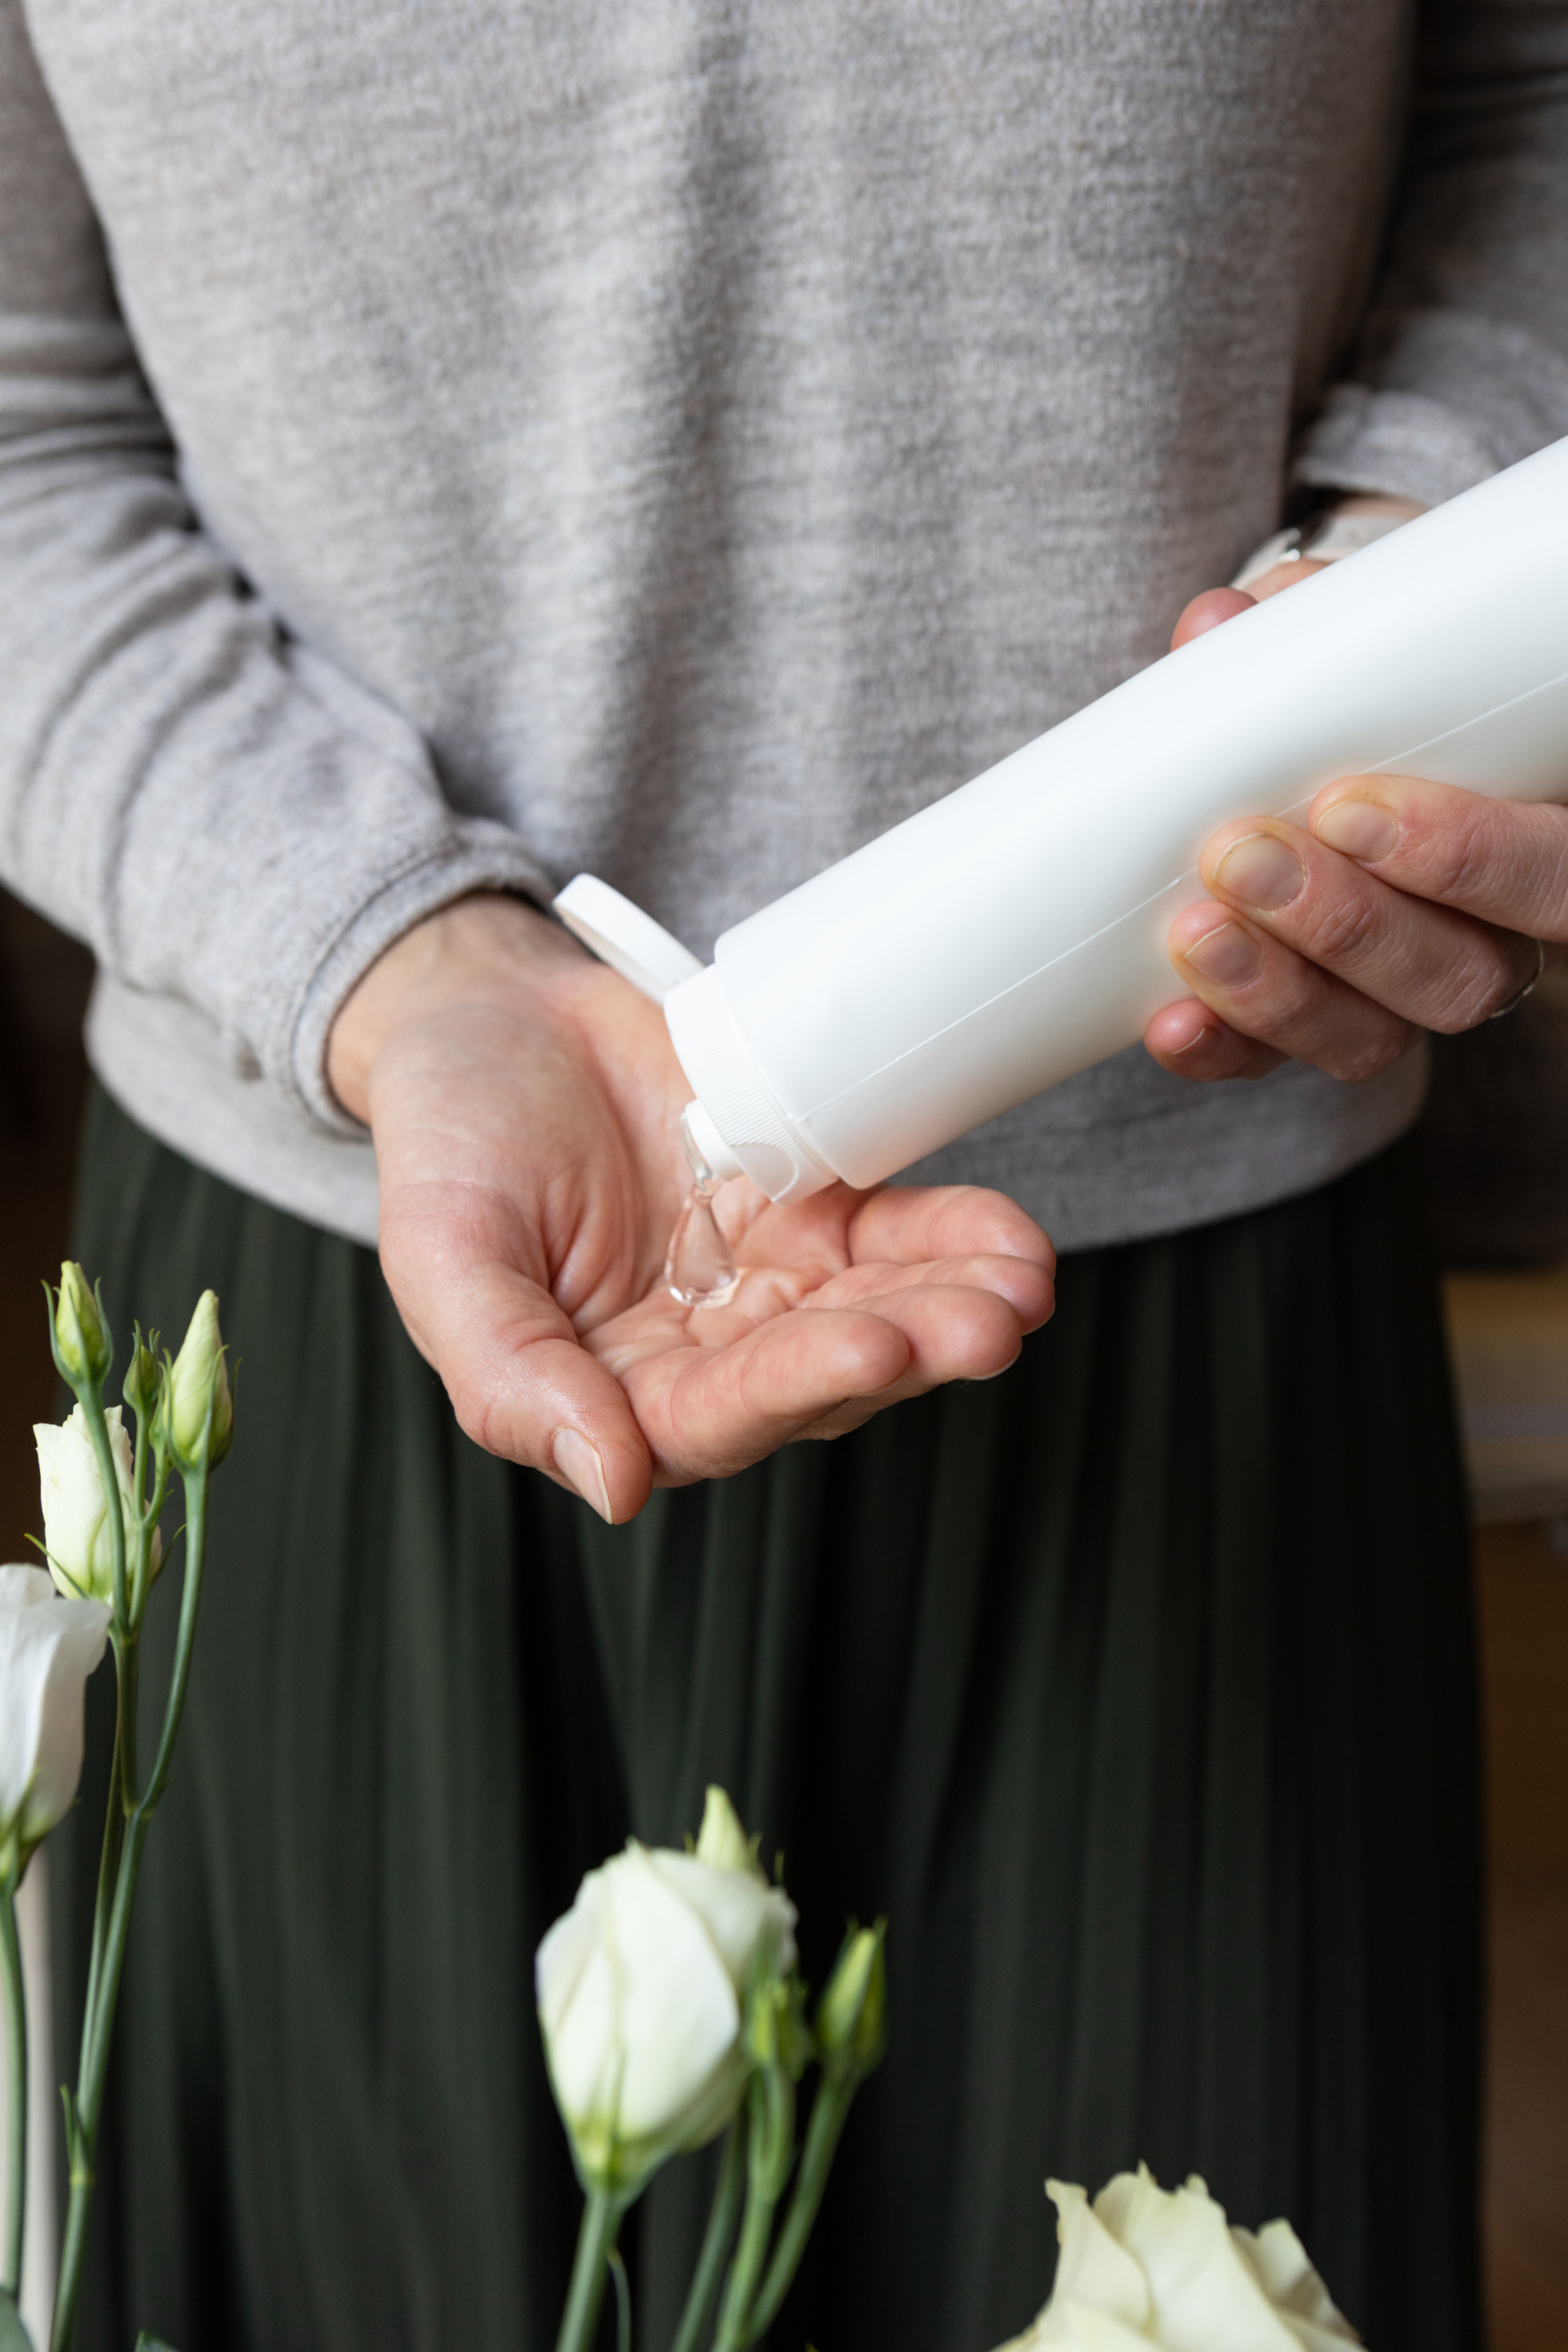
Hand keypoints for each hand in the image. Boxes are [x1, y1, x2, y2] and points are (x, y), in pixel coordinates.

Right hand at [328, 895, 1053, 1520]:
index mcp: (611, 1392)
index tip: (870, 1345)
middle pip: (821, 1375)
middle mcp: (703, 1353)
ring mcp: (765, 1281)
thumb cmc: (450, 1136)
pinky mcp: (810, 1210)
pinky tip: (1010, 1241)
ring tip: (1019, 1285)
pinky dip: (955, 1236)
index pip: (717, 1417)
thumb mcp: (443, 1254)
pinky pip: (894, 1237)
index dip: (797, 1384)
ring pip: (875, 1313)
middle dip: (908, 1349)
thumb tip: (615, 1486)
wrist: (493, 1013)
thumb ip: (509, 1378)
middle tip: (985, 1323)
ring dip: (952, 1304)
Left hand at [1141, 498, 1558, 1081]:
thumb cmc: (1369, 704)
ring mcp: (1402, 999)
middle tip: (1247, 856)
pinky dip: (1221, 1048)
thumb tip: (1220, 623)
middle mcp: (1488, 938)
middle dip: (1346, 925)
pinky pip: (1278, 1066)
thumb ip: (1309, 630)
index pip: (1551, 875)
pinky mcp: (1316, 1031)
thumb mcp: (1359, 652)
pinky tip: (1171, 1022)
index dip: (1466, 857)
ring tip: (1196, 930)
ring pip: (1374, 1037)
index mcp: (1537, 840)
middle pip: (1461, 975)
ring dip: (1277, 989)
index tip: (1350, 804)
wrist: (1313, 758)